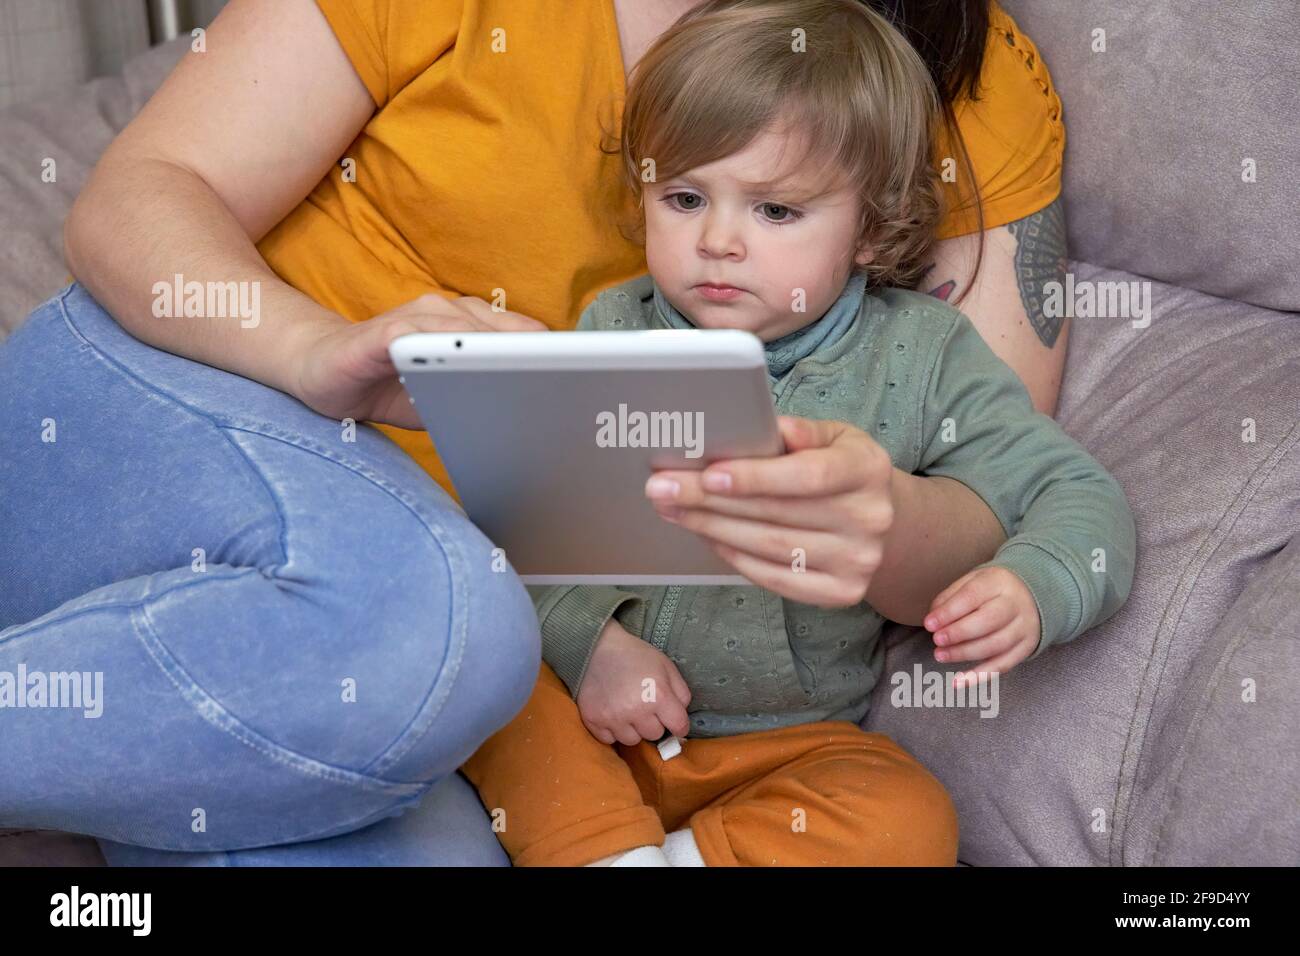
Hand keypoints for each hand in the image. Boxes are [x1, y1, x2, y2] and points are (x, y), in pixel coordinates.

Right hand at [294, 293, 545, 427]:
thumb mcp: (445, 399)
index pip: (521, 338)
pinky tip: (458, 365)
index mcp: (469, 326)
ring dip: (496, 351)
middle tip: (568, 382)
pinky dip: (442, 349)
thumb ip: (483, 399)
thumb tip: (531, 419)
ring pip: (468, 331)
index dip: (553, 357)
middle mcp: (446, 314)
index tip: (584, 380)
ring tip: (526, 373)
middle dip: (535, 357)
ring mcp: (415, 319)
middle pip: (505, 332)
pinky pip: (419, 337)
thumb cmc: (388, 385)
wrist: (319, 371)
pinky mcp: (385, 333)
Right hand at [576, 618, 691, 745]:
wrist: (596, 647)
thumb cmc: (635, 656)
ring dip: (632, 728)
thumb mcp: (666, 666)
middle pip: (655, 735)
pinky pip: (609, 739)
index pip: (679, 727)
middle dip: (653, 723)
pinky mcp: (593, 720)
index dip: (679, 725)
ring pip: (632, 740)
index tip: (674, 722)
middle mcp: (636, 710)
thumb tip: (682, 718)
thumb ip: (681, 693)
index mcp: (658, 695)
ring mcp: (613, 717)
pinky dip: (612, 730)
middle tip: (644, 705)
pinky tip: (612, 712)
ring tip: (627, 708)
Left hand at [644, 415, 894, 607]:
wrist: (881, 520)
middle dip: (710, 500)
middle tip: (662, 488)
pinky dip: (734, 556)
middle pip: (777, 514)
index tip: (708, 474)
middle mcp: (869, 519)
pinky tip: (707, 536)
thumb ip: (800, 431)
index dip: (756, 477)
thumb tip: (763, 428)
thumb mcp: (834, 436)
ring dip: (712, 527)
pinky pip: (774, 578)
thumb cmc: (841, 468)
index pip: (808, 476)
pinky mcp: (841, 592)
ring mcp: (857, 561)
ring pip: (769, 547)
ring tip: (674, 509)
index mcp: (867, 470)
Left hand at [923, 566, 1040, 684]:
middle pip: (988, 621)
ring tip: (941, 655)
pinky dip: (980, 676)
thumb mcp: (972, 581)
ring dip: (965, 654)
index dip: (949, 612)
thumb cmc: (992, 590)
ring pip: (995, 645)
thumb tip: (933, 619)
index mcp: (998, 582)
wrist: (1032, 596)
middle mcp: (1016, 605)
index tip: (929, 624)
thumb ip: (950, 597)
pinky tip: (959, 681)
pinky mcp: (1026, 648)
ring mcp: (1024, 628)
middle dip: (958, 633)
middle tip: (937, 640)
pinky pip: (1003, 665)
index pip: (972, 596)